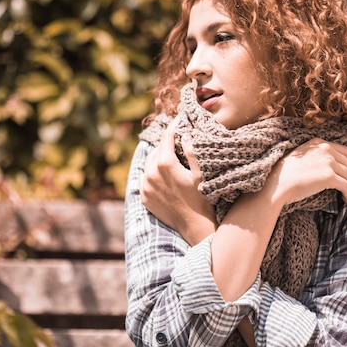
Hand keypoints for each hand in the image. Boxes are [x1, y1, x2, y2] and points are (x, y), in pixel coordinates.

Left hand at [141, 121, 215, 244]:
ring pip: (149, 162)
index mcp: (165, 164)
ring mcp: (145, 186)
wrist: (194, 227)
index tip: (178, 119)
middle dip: (167, 142)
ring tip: (169, 154)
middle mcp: (151, 173)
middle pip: (157, 149)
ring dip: (158, 156)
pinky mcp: (144, 196)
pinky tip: (162, 173)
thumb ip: (192, 152)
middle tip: (176, 137)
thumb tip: (185, 135)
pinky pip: (145, 178)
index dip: (173, 126)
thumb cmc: (202, 199)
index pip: (166, 137)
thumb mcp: (200, 174)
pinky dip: (152, 172)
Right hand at [270, 138, 346, 204]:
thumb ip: (316, 156)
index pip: (346, 151)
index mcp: (318, 143)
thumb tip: (331, 167)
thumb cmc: (284, 174)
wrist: (276, 183)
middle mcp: (325, 148)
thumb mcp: (301, 157)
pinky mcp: (329, 176)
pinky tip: (345, 199)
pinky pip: (346, 185)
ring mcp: (328, 161)